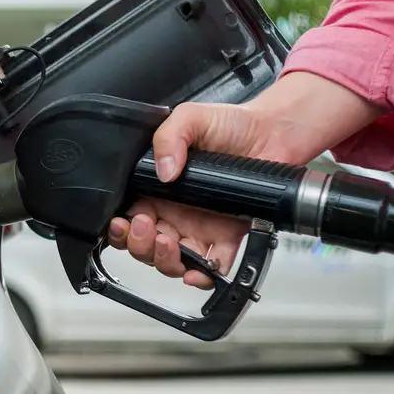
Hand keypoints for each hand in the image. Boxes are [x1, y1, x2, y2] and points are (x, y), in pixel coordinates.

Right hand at [108, 72, 382, 287]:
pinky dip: (202, 275)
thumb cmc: (231, 124)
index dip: (120, 227)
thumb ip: (168, 136)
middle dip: (139, 245)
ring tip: (168, 242)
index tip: (124, 221)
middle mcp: (173, 212)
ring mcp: (198, 228)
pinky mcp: (226, 238)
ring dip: (163, 260)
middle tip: (147, 228)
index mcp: (157, 188)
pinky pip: (211, 266)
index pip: (127, 216)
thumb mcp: (190, 117)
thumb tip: (164, 171)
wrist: (273, 132)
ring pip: (170, 261)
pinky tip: (197, 270)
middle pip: (143, 245)